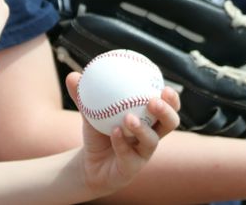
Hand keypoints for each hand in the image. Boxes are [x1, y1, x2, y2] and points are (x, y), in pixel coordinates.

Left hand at [66, 72, 180, 197]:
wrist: (89, 165)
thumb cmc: (97, 134)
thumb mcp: (91, 113)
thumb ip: (83, 96)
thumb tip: (73, 76)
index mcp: (149, 120)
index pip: (168, 108)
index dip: (172, 99)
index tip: (165, 87)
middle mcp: (150, 137)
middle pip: (170, 124)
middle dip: (166, 111)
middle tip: (154, 100)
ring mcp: (142, 154)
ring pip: (151, 141)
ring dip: (142, 128)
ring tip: (130, 118)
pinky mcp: (131, 169)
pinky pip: (128, 155)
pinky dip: (121, 142)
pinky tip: (114, 132)